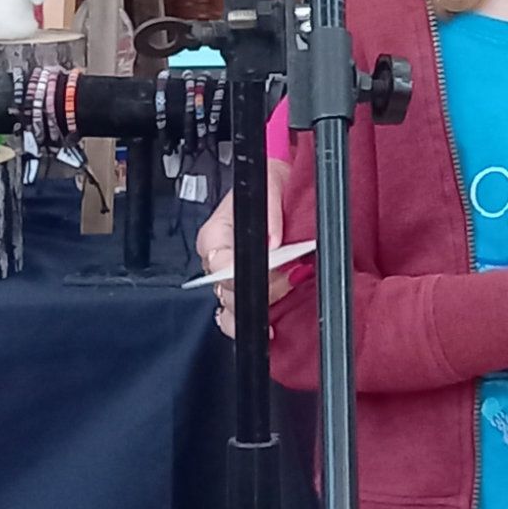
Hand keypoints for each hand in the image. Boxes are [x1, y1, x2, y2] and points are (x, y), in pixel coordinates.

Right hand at [198, 156, 291, 339]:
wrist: (285, 186)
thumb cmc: (271, 183)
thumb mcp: (272, 182)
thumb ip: (270, 210)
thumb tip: (272, 242)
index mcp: (215, 234)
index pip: (220, 264)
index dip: (244, 274)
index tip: (272, 271)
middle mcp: (217, 260)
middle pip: (227, 292)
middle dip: (262, 290)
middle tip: (292, 277)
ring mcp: (228, 279)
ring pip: (231, 311)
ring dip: (260, 309)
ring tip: (287, 297)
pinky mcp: (244, 290)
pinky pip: (240, 317)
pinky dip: (256, 323)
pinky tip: (273, 326)